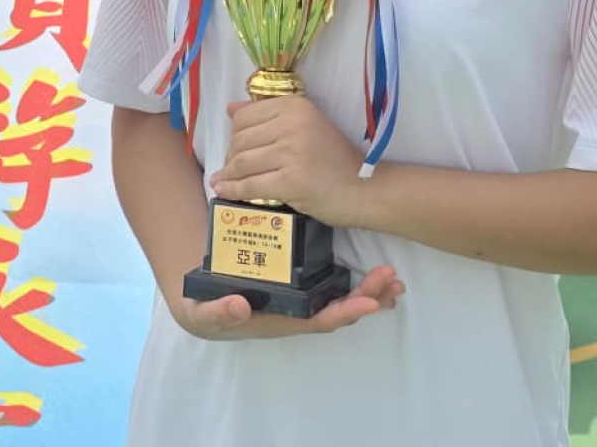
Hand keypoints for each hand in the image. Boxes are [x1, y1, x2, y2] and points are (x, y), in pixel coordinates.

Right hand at [169, 264, 403, 341]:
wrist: (202, 306)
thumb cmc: (206, 310)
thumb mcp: (205, 312)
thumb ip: (220, 311)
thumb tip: (240, 306)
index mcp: (281, 319)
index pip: (319, 319)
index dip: (345, 312)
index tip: (369, 304)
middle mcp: (296, 312)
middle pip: (339, 309)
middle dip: (368, 297)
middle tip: (392, 280)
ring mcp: (301, 300)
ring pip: (341, 299)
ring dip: (369, 291)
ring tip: (394, 280)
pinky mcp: (300, 286)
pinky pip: (334, 289)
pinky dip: (357, 284)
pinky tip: (374, 276)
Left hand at [213, 95, 364, 228]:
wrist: (365, 188)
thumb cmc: (335, 159)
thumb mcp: (306, 126)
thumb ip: (269, 116)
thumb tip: (231, 108)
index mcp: (296, 106)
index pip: (245, 116)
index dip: (234, 134)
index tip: (234, 148)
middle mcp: (292, 124)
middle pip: (241, 139)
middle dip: (230, 156)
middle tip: (230, 168)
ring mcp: (291, 152)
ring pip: (242, 162)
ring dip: (228, 174)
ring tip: (222, 180)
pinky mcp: (291, 181)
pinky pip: (251, 185)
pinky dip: (233, 190)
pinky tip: (223, 191)